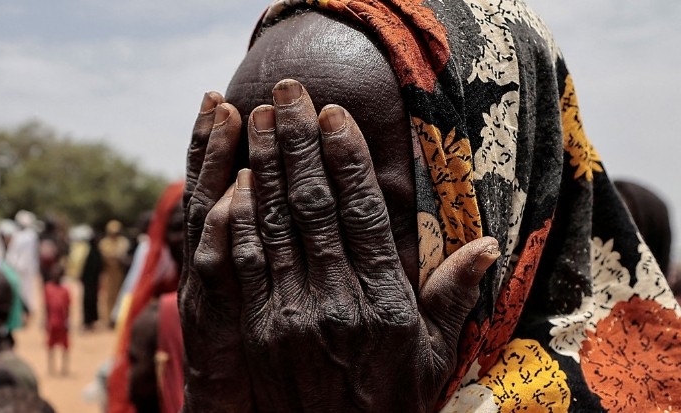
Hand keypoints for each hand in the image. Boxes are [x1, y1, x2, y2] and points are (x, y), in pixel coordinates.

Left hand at [181, 80, 499, 411]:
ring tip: (257, 122)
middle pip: (313, 206)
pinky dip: (237, 220)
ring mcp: (292, 315)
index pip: (363, 213)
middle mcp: (337, 302)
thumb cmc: (391, 402)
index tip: (334, 115)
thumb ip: (453, 297)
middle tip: (287, 96)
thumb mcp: (433, 354)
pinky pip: (243, 264)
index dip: (346, 159)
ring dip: (263, 166)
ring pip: (273, 225)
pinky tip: (234, 182)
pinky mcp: (256, 330)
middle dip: (297, 143)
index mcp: (385, 301)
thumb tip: (488, 246)